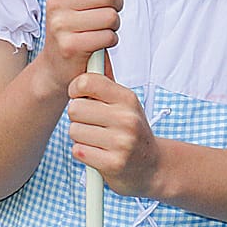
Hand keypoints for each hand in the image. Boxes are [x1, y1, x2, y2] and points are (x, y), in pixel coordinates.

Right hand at [31, 0, 120, 94]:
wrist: (56, 66)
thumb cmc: (74, 28)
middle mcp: (56, 2)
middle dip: (116, 5)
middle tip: (106, 14)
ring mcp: (61, 24)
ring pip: (111, 17)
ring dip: (113, 27)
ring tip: (99, 31)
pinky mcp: (70, 45)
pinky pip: (108, 37)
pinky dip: (109, 42)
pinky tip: (96, 45)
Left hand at [67, 72, 164, 199]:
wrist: (152, 166)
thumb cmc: (132, 132)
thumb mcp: (125, 104)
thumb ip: (105, 84)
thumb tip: (90, 61)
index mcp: (128, 98)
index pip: (86, 82)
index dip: (75, 89)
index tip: (79, 96)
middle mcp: (127, 118)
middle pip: (74, 108)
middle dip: (78, 117)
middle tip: (92, 123)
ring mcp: (121, 142)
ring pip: (74, 130)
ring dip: (80, 137)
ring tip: (97, 140)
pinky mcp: (113, 163)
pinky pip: (77, 151)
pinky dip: (83, 153)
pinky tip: (98, 153)